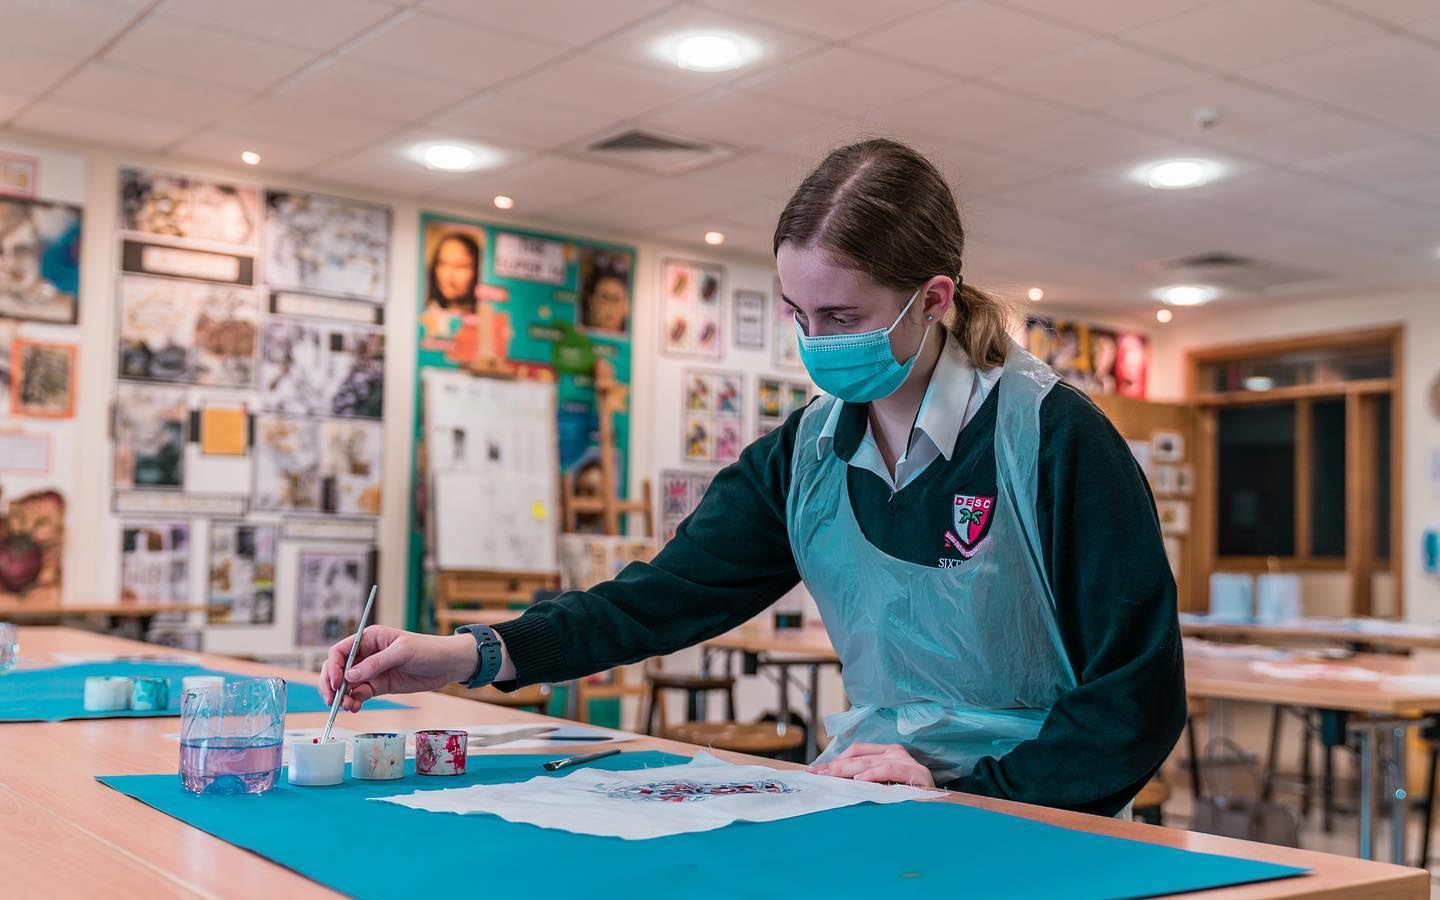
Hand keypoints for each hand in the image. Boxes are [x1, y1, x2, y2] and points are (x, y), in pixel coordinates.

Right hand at [320, 626, 476, 711]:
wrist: (449, 665)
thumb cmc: (428, 649)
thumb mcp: (402, 652)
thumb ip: (376, 663)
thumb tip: (349, 676)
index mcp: (370, 638)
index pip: (340, 651)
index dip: (334, 667)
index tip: (337, 683)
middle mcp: (366, 654)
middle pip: (338, 669)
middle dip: (332, 684)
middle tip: (333, 700)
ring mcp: (372, 671)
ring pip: (347, 685)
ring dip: (342, 696)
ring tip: (348, 707)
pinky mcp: (379, 685)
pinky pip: (359, 694)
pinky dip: (354, 702)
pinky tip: (355, 708)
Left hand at [807, 743, 935, 787]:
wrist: (941, 807)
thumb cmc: (910, 798)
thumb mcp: (883, 787)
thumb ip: (864, 782)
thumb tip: (835, 783)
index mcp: (887, 754)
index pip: (856, 752)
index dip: (835, 760)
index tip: (816, 771)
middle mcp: (895, 753)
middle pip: (858, 757)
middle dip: (835, 766)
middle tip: (816, 775)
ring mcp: (905, 761)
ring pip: (870, 762)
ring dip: (848, 769)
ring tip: (831, 776)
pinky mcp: (915, 773)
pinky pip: (890, 770)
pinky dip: (874, 774)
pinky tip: (860, 779)